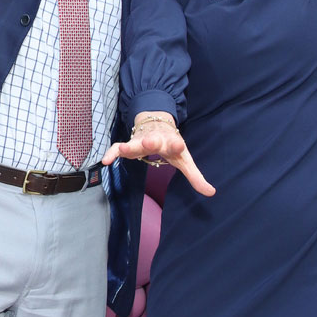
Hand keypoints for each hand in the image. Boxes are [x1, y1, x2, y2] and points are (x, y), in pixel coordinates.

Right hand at [101, 116, 215, 196]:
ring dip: (128, 146)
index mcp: (172, 143)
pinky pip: (118, 147)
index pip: (175, 143)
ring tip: (123, 151)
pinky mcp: (130, 144)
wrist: (157, 123)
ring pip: (133, 142)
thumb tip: (211, 193)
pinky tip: (105, 161)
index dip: (176, 144)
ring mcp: (141, 141)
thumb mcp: (185, 160)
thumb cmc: (171, 145)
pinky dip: (112, 152)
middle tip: (149, 143)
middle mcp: (155, 139)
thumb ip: (196, 177)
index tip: (179, 144)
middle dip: (150, 142)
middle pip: (152, 140)